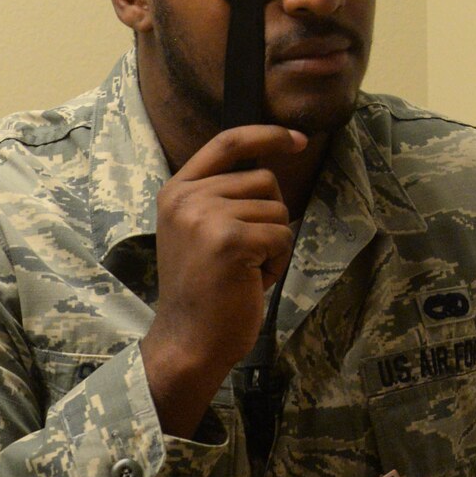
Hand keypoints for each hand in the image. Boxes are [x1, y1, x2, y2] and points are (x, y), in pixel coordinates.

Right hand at [140, 124, 304, 434]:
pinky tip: (251, 282)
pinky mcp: (230, 240)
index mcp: (176, 190)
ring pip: (278, 209)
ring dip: (274, 243)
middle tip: (245, 255)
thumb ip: (222, 196)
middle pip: (264, 179)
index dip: (267, 135)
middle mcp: (185, 197)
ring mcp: (206, 217)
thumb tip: (270, 168)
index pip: (227, 142)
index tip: (299, 140)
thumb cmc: (205, 290)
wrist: (188, 341)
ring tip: (244, 271)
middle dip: (270, 217)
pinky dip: (277, 262)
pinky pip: (282, 235)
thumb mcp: (199, 231)